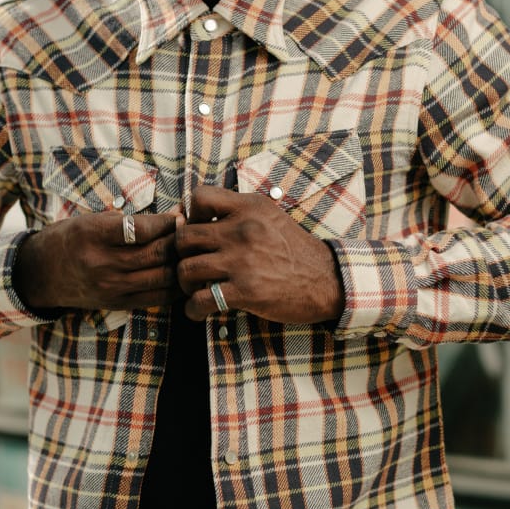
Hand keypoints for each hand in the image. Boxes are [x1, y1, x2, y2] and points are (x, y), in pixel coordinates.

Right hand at [13, 210, 180, 312]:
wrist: (41, 274)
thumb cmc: (70, 239)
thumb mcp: (91, 220)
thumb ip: (129, 221)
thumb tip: (173, 217)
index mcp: (92, 235)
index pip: (141, 228)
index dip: (167, 221)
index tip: (180, 216)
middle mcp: (102, 263)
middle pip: (156, 253)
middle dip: (180, 241)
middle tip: (192, 233)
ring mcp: (111, 287)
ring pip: (162, 276)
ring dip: (182, 263)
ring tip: (191, 252)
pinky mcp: (118, 304)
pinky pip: (158, 297)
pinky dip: (176, 286)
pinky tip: (184, 274)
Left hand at [172, 185, 344, 324]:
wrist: (328, 281)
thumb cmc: (296, 251)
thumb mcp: (271, 217)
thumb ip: (238, 213)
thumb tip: (192, 215)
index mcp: (250, 207)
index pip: (199, 197)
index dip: (190, 215)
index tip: (199, 231)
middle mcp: (244, 230)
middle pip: (184, 237)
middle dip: (181, 254)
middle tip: (192, 265)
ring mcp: (243, 261)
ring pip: (186, 270)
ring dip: (185, 283)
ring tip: (196, 289)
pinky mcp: (245, 291)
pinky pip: (199, 300)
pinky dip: (193, 309)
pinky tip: (200, 310)